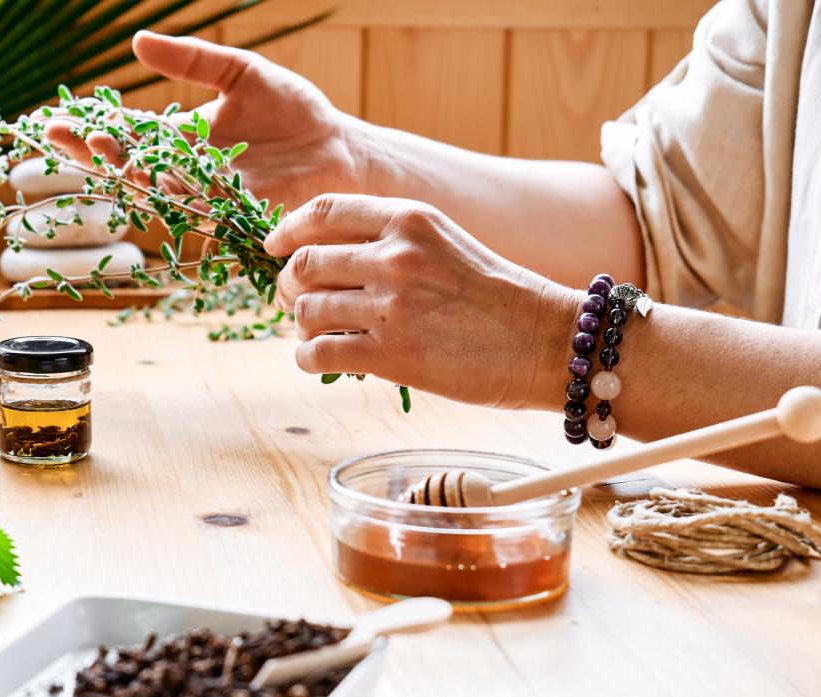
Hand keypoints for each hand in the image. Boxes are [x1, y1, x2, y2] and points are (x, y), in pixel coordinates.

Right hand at [44, 32, 364, 209]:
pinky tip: (158, 185)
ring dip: (132, 174)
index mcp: (178, 137)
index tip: (53, 123)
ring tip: (111, 154)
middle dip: (97, 154)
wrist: (336, 146)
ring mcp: (206, 196)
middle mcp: (184, 171)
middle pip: (128, 166)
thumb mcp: (239, 72)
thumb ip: (192, 60)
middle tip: (73, 138)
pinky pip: (200, 212)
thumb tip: (138, 42)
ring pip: (157, 190)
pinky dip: (178, 200)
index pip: (124, 134)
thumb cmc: (290, 109)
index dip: (88, 131)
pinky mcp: (233, 216)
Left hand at [264, 194, 577, 408]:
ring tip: (316, 335)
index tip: (274, 248)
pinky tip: (317, 361)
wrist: (545, 341)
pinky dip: (307, 358)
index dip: (288, 231)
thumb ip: (391, 241)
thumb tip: (324, 259)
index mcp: (409, 219)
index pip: (323, 212)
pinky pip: (319, 352)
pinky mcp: (392, 354)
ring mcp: (391, 306)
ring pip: (308, 310)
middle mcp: (395, 256)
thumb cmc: (497, 297)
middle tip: (294, 302)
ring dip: (302, 325)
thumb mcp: (445, 243)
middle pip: (305, 263)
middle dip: (289, 286)